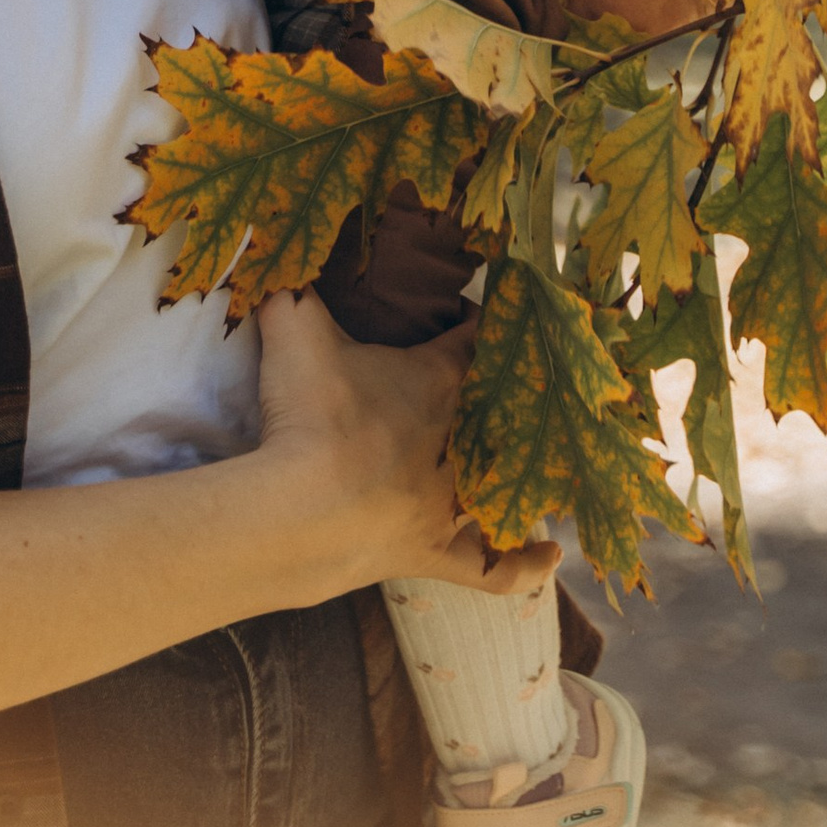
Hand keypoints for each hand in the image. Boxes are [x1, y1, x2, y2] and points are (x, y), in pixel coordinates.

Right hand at [251, 290, 559, 605]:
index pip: (474, 339)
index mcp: (434, 380)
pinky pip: (492, 567)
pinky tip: (551, 553)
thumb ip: (289, 291)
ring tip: (530, 465)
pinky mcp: (435, 554)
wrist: (300, 508)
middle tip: (500, 386)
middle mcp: (457, 440)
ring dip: (516, 473)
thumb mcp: (294, 332)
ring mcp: (448, 503)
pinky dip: (524, 564)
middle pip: (499, 409)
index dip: (478, 323)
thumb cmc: (306, 414)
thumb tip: (275, 260)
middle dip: (504, 395)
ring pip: (501, 481)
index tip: (472, 313)